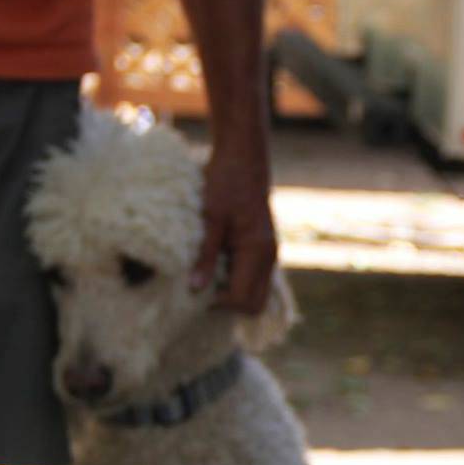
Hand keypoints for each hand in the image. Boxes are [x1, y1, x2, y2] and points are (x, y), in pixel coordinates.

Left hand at [191, 145, 276, 313]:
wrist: (244, 158)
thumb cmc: (225, 182)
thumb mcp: (210, 217)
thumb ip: (205, 255)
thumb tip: (195, 289)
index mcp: (257, 251)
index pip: (241, 299)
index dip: (218, 303)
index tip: (196, 289)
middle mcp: (269, 258)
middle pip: (255, 306)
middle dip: (229, 305)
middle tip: (204, 289)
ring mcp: (269, 255)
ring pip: (256, 295)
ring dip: (232, 294)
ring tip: (209, 276)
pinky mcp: (264, 250)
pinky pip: (254, 280)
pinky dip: (236, 282)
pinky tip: (217, 266)